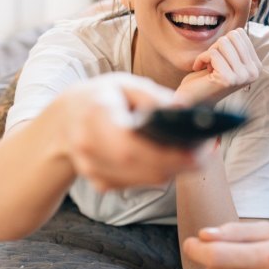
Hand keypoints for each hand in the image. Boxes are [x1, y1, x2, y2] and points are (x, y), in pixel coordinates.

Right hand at [59, 73, 201, 190]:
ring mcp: (92, 169)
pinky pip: (137, 183)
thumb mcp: (124, 84)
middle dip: (178, 164)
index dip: (166, 155)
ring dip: (173, 170)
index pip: (131, 147)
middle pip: (141, 168)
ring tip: (195, 153)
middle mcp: (88, 147)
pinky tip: (172, 160)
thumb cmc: (101, 97)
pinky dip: (158, 173)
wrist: (64, 121)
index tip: (198, 153)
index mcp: (94, 117)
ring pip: (143, 180)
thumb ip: (152, 96)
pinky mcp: (100, 182)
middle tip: (205, 153)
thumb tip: (184, 111)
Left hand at [175, 29, 261, 104]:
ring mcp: (242, 76)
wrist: (192, 99)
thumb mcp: (226, 58)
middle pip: (232, 36)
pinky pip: (212, 53)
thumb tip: (239, 30)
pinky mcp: (228, 78)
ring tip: (208, 68)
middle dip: (217, 47)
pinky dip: (201, 59)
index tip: (219, 59)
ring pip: (222, 43)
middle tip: (212, 63)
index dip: (224, 43)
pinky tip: (200, 70)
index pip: (240, 34)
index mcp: (256, 66)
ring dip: (209, 53)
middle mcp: (253, 72)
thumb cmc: (206, 77)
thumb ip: (236, 46)